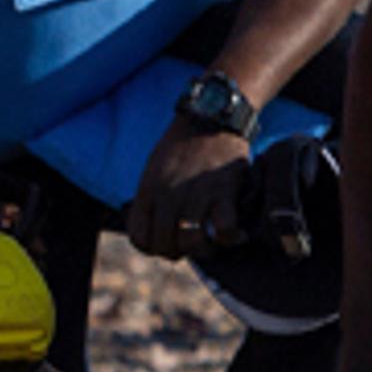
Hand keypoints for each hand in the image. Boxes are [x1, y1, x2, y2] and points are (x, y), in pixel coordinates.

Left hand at [125, 124, 250, 257]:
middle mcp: (168, 195)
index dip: (152, 248)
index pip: (139, 238)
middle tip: (189, 245)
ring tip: (209, 242)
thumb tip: (151, 232)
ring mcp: (196, 194)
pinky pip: (224, 230)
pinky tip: (232, 234)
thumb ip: (150, 200)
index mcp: (148, 190)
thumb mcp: (153, 170)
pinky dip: (229, 238)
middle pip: (164, 245)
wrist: (210, 118)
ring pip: (191, 242)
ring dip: (201, 250)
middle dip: (176, 253)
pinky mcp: (224, 191)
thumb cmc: (181, 148)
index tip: (165, 242)